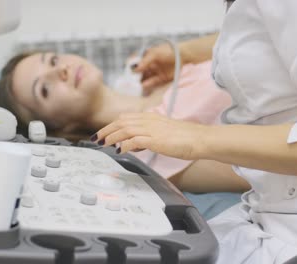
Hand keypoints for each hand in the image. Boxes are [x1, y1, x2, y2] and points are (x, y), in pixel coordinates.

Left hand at [92, 112, 207, 159]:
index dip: (112, 125)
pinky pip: (134, 140)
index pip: (126, 118)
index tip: (103, 133)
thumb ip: (147, 137)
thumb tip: (132, 145)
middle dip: (107, 130)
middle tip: (97, 138)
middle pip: (121, 122)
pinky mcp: (156, 139)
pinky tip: (119, 150)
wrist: (200, 139)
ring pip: (125, 129)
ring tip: (103, 144)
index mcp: (151, 117)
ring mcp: (152, 129)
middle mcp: (149, 120)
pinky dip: (124, 145)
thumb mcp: (162, 134)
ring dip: (112, 137)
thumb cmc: (185, 138)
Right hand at [134, 43, 180, 94]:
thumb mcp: (155, 54)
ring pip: (144, 77)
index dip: (130, 66)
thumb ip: (145, 61)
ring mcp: (155, 71)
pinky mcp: (161, 78)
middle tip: (129, 81)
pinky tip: (143, 85)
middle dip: (133, 76)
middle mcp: (149, 64)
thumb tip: (135, 69)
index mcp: (146, 55)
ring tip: (134, 86)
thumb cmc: (169, 51)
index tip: (127, 71)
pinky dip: (147, 84)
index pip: (135, 61)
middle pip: (139, 71)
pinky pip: (152, 82)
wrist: (184, 55)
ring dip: (139, 81)